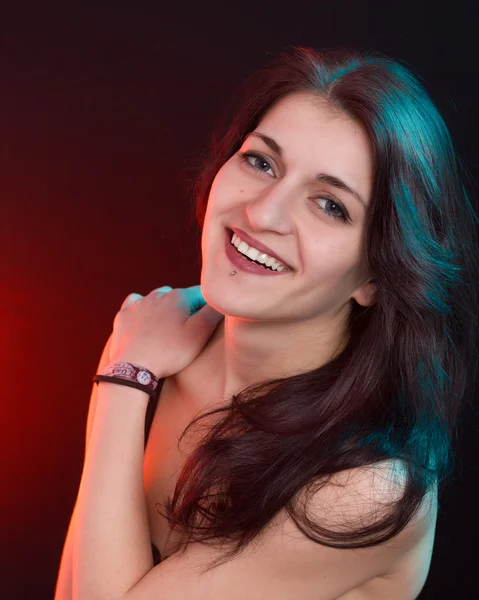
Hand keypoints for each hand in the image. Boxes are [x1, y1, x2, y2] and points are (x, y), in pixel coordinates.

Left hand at [109, 285, 223, 378]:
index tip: (207, 322)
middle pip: (179, 297)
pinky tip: (146, 322)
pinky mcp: (123, 315)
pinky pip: (136, 306)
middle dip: (186, 308)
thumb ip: (213, 312)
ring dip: (165, 310)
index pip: (201, 294)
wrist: (133, 369)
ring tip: (167, 329)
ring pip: (157, 300)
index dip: (207, 308)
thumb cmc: (170, 353)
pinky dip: (143, 311)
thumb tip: (220, 299)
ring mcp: (138, 304)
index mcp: (178, 296)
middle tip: (188, 330)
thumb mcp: (200, 334)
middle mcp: (157, 294)